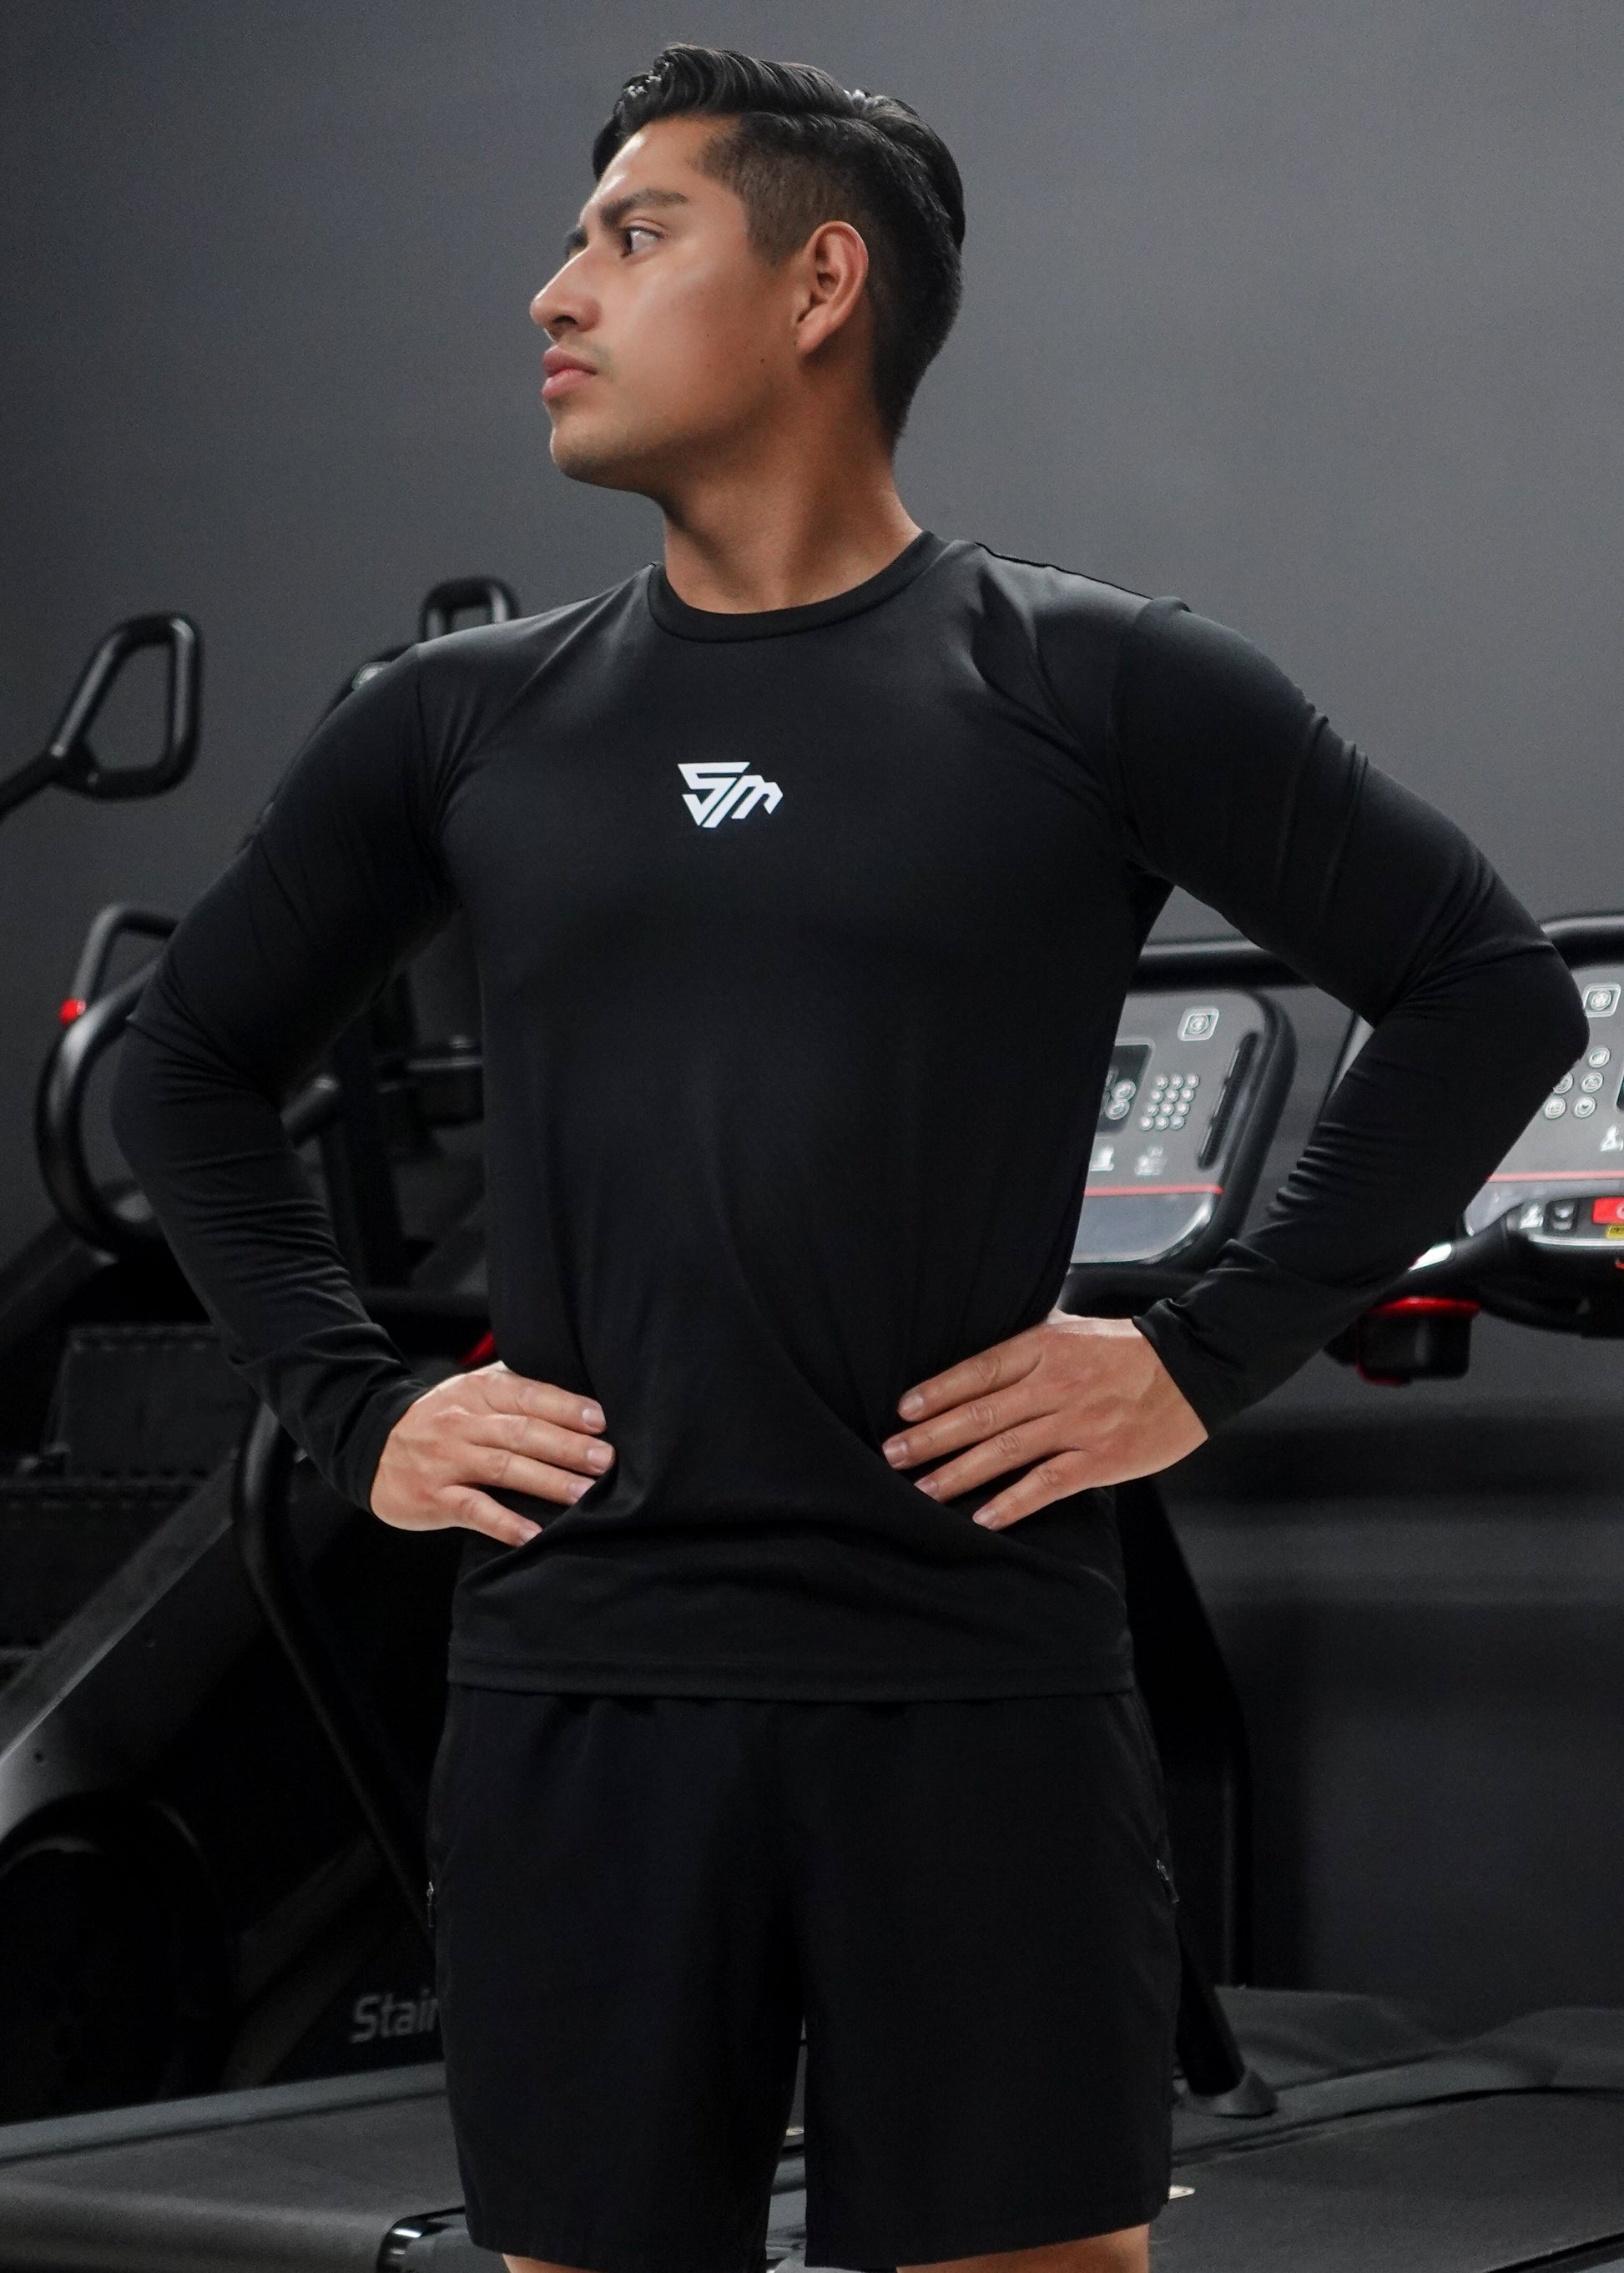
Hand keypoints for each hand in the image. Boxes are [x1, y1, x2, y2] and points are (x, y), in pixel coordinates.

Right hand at [370, 1360, 613, 1547]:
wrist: (370, 1445)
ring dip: (547, 1482)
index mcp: (478, 1392)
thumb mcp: (471, 1392)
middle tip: (606, 1461)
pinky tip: (533, 1534)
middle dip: (568, 1447)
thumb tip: (580, 1401)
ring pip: (503, 1467)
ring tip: (584, 1494)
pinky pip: (474, 1510)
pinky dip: (505, 1523)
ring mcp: (446, 1460)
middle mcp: (463, 1422)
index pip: (528, 1395)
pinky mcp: (433, 1497)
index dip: (565, 1407)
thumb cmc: (440, 1419)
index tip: (601, 1421)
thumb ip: (516, 1391)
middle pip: (522, 1432)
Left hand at [881, 1310, 1205, 1530]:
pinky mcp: (1100, 1458)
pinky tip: (984, 1518)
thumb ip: (1028, 1340)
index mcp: (1044, 1347)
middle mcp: (1054, 1384)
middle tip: (894, 1455)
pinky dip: (1014, 1502)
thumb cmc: (1127, 1350)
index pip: (978, 1370)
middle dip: (932, 1437)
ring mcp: (1077, 1423)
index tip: (902, 1410)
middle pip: (981, 1413)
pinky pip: (1048, 1483)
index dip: (937, 1391)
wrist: (1194, 1369)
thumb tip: (980, 1345)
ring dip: (959, 1473)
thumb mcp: (1072, 1328)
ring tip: (924, 1490)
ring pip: (1006, 1450)